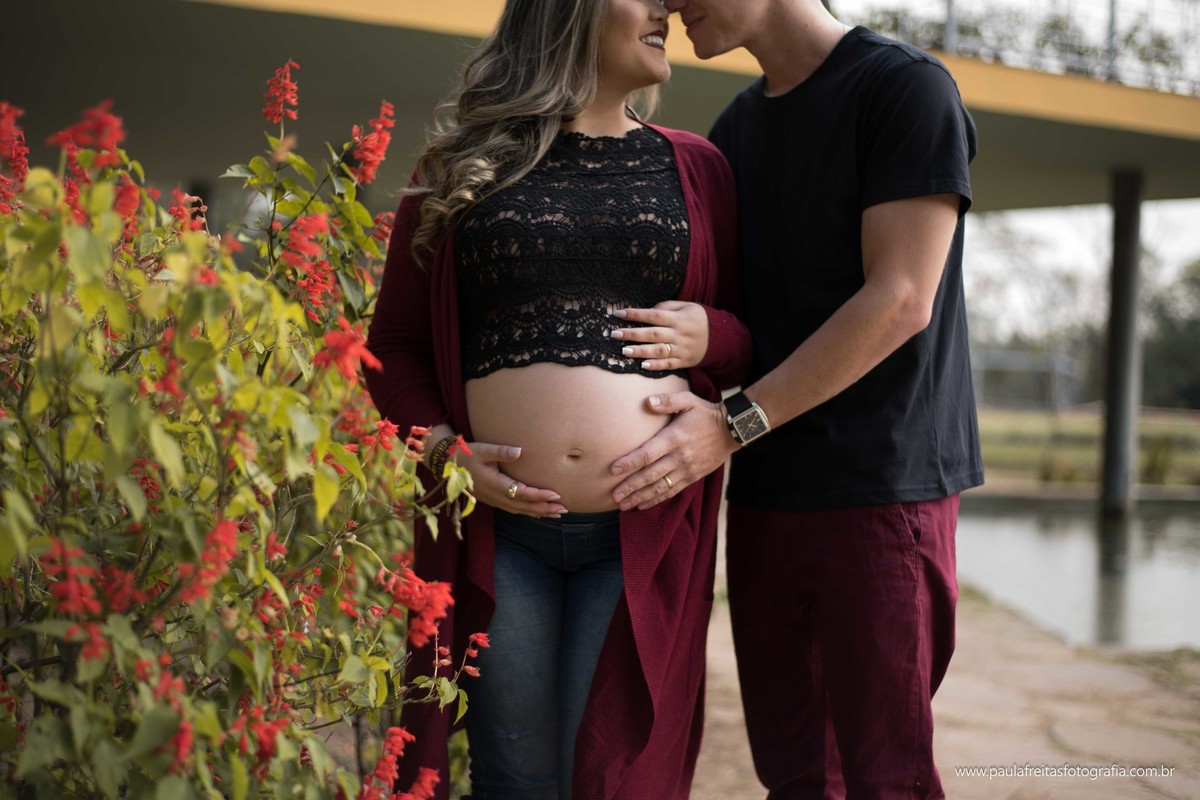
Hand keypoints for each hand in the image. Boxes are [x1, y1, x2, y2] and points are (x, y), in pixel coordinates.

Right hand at [457, 442, 566, 517]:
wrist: (446, 465)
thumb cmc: (465, 454)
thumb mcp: (482, 450)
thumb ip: (501, 451)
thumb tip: (519, 451)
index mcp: (494, 484)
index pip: (521, 493)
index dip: (539, 495)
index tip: (555, 494)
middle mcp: (494, 496)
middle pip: (523, 506)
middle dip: (544, 508)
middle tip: (563, 509)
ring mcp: (492, 500)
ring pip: (519, 510)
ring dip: (538, 512)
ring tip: (556, 514)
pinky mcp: (491, 500)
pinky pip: (512, 509)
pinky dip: (527, 512)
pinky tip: (537, 512)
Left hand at [609, 391, 737, 510]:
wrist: (732, 431)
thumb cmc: (706, 413)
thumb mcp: (689, 400)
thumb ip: (668, 400)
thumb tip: (647, 401)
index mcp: (674, 438)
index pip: (647, 454)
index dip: (629, 462)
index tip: (613, 470)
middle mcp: (679, 457)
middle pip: (650, 475)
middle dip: (630, 487)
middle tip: (614, 496)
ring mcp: (686, 470)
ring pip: (660, 488)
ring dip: (640, 497)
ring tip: (623, 505)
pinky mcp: (692, 478)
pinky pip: (672, 492)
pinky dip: (656, 500)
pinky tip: (642, 505)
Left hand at [610, 301, 708, 370]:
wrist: (721, 338)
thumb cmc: (699, 319)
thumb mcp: (687, 306)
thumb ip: (668, 306)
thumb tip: (649, 309)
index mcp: (678, 318)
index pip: (653, 315)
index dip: (635, 314)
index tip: (618, 314)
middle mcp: (678, 334)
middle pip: (652, 334)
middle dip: (632, 334)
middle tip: (614, 334)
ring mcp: (681, 349)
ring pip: (658, 350)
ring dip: (640, 351)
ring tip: (624, 351)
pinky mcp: (684, 361)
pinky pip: (668, 364)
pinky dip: (656, 365)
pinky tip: (642, 366)